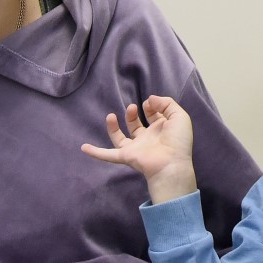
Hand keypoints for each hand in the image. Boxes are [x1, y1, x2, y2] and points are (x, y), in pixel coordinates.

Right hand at [80, 95, 198, 203]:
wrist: (171, 163)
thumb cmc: (178, 140)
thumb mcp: (179, 116)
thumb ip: (166, 103)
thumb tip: (149, 99)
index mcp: (162, 130)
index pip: (154, 116)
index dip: (152, 106)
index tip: (149, 103)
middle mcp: (148, 139)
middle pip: (136, 126)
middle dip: (133, 114)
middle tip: (132, 107)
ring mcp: (136, 148)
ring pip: (121, 139)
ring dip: (114, 127)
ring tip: (111, 116)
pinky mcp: (127, 156)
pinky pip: (108, 155)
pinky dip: (96, 152)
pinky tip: (84, 148)